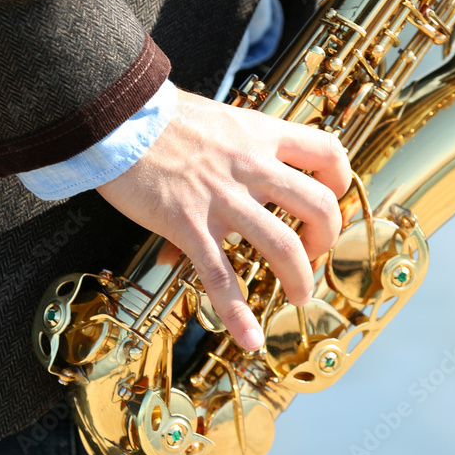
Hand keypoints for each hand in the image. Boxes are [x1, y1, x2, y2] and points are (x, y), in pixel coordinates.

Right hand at [97, 89, 350, 350]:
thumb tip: (235, 182)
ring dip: (299, 277)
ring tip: (298, 295)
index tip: (331, 197)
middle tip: (312, 252)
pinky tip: (249, 339)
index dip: (340, 179)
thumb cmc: (160, 118)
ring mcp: (223, 197)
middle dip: (327, 237)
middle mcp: (251, 166)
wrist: (115, 116)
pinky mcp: (188, 223)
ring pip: (283, 244)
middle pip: (319, 204)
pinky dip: (237, 313)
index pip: (327, 151)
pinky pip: (220, 275)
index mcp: (260, 134)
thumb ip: (234, 149)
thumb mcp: (215, 120)